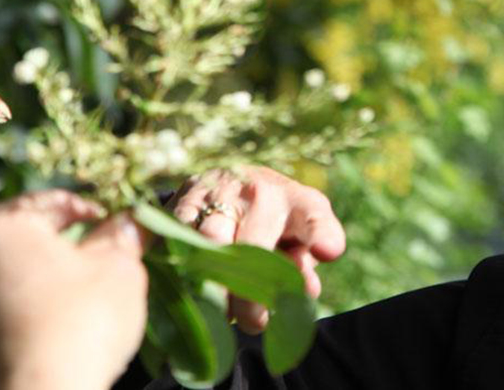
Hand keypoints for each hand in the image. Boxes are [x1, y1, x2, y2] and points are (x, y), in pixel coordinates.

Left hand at [0, 190, 148, 389]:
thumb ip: (123, 236)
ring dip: (16, 279)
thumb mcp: (119, 270)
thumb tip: (131, 221)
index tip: (110, 226)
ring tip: (52, 305)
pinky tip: (26, 332)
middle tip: (83, 266)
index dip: (88, 211)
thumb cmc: (78, 330)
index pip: (51, 202)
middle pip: (12, 236)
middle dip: (47, 246)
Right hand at [168, 167, 344, 333]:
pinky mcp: (184, 198)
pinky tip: (188, 289)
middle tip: (253, 323)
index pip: (315, 218)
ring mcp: (220, 192)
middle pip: (253, 246)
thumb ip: (303, 266)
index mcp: (298, 201)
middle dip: (250, 295)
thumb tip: (305, 290)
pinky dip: (183, 267)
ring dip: (213, 285)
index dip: (321, 235)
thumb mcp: (298, 239)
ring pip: (210, 243)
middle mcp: (260, 191)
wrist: (233, 180)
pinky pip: (177, 238)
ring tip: (218, 312)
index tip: (327, 252)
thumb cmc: (276, 222)